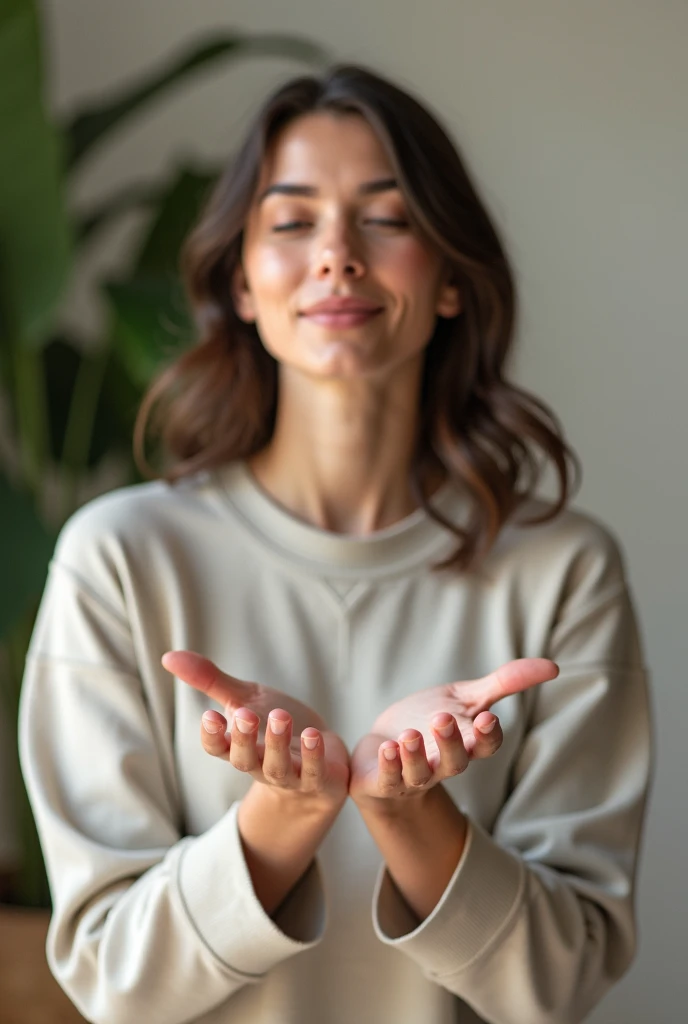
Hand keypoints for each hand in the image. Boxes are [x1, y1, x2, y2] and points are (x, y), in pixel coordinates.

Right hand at [161, 650, 348, 804]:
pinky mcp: (317, 779)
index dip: (212, 736)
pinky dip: (312, 755)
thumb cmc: (274, 727)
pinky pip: (313, 772)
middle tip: (245, 715)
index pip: (216, 747)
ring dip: (277, 744)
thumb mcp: (244, 699)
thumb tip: (168, 656)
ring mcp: (288, 776)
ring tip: (281, 717)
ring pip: (277, 768)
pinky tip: (313, 735)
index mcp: (237, 746)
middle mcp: (259, 764)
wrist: (319, 758)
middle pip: (243, 760)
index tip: (209, 717)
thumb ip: (210, 680)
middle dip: (243, 739)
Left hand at [372, 657, 558, 763]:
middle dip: (451, 743)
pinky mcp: (384, 782)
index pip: (485, 745)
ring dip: (415, 756)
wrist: (383, 748)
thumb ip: (505, 683)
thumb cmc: (428, 720)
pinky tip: (387, 748)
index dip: (488, 735)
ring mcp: (413, 776)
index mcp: (466, 744)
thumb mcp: (465, 698)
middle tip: (442, 719)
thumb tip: (554, 667)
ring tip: (409, 735)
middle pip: (455, 762)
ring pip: (419, 773)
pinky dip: (389, 765)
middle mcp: (442, 764)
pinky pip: (387, 779)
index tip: (487, 718)